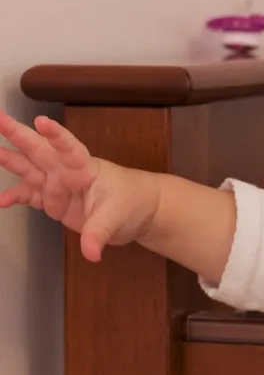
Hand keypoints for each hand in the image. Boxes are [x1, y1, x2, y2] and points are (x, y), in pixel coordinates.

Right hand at [0, 111, 160, 261]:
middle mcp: (67, 172)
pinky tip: (0, 201)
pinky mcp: (52, 200)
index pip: (70, 149)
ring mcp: (57, 185)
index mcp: (85, 169)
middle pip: (40, 150)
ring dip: (9, 158)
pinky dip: (13, 197)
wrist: (138, 211)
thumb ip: (99, 234)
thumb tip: (91, 253)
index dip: (56, 136)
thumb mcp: (117, 218)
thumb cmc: (132, 203)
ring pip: (28, 167)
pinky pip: (28, 195)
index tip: (41, 121)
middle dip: (18, 134)